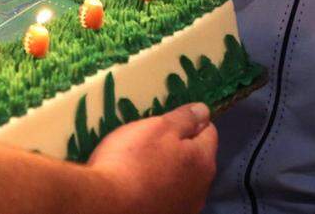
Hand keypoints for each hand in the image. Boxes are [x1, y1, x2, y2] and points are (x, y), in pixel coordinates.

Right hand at [88, 103, 217, 213]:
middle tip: (151, 142)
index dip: (189, 122)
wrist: (105, 206)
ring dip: (170, 170)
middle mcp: (202, 188)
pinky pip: (169, 197)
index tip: (167, 122)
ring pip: (183, 179)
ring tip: (143, 166)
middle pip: (197, 157)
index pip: (209, 131)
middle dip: (180, 147)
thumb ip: (184, 119)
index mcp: (204, 161)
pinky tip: (141, 187)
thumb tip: (204, 110)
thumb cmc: (132, 161)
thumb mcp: (158, 128)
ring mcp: (186, 208)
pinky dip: (160, 189)